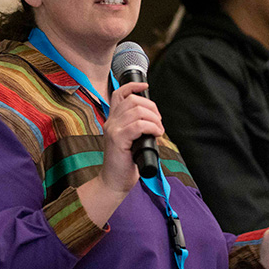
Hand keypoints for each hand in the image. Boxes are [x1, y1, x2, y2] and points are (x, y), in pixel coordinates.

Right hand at [76, 81, 164, 225]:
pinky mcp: (117, 139)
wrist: (115, 182)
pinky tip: (156, 134)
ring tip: (158, 129)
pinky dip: (152, 127)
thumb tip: (154, 117)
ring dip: (154, 118)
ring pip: (137, 110)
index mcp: (113, 120)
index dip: (133, 86)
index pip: (119, 94)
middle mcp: (110, 122)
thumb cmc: (125, 163)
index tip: (146, 86)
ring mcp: (112, 130)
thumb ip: (135, 127)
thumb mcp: (130, 140)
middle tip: (158, 122)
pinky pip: (138, 124)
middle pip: (133, 100)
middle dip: (151, 107)